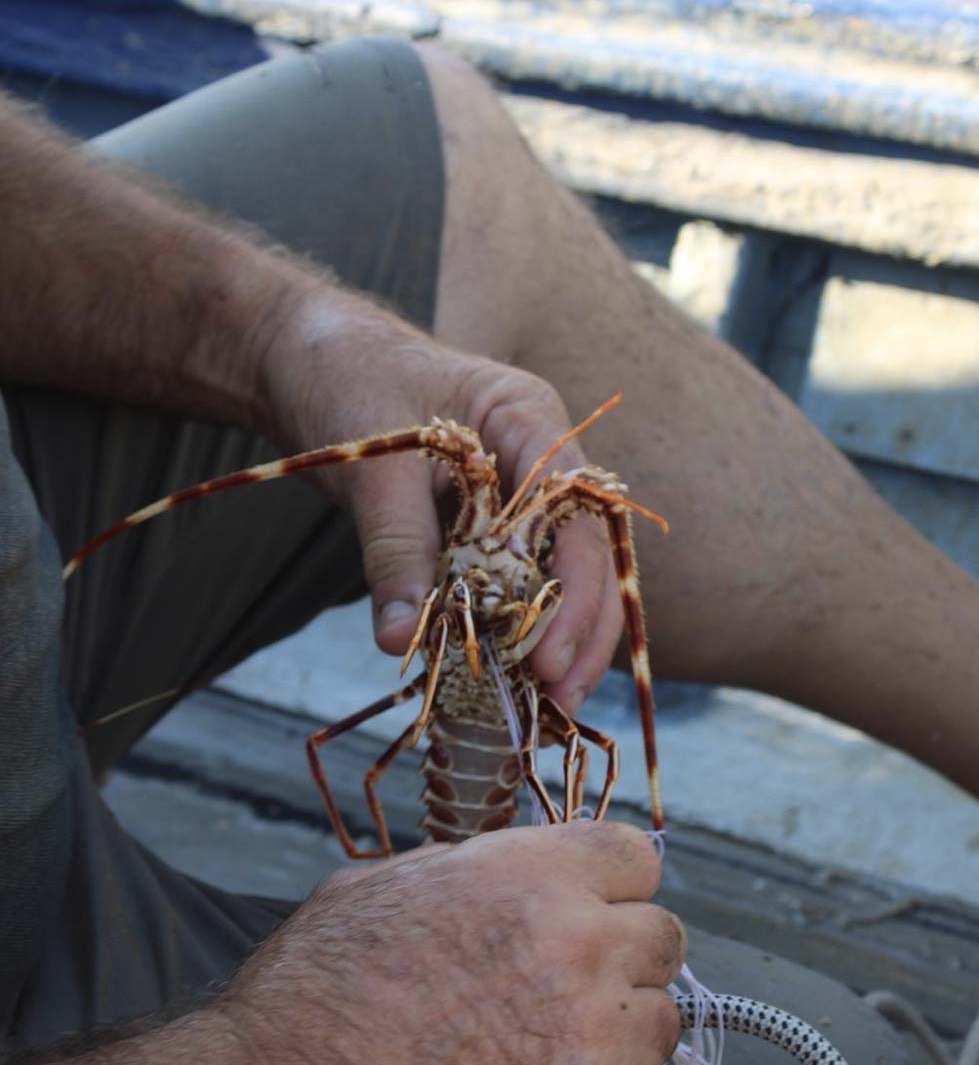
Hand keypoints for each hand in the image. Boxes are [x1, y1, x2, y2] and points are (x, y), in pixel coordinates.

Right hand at [221, 822, 682, 1064]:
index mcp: (531, 872)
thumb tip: (506, 880)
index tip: (592, 910)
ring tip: (556, 1056)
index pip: (639, 857)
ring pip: (665, 1024)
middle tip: (570, 990)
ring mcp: (594, 1032)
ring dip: (624, 1037)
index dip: (614, 885)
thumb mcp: (381, 886)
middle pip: (664, 939)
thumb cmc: (311, 991)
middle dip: (624, 960)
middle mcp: (579, 940)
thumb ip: (470, 875)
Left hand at [259, 285, 622, 709]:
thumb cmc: (345, 378)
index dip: (575, 591)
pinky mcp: (483, 526)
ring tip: (549, 709)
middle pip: (588, 554)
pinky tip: (510, 680)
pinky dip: (511, 630)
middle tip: (560, 701)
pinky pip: (511, 583)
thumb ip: (394, 547)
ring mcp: (516, 494)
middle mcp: (539, 459)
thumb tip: (403, 639)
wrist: (305, 355)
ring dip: (559, 640)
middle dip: (583, 631)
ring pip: (561, 575)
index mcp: (529, 420)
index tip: (548, 657)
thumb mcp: (373, 464)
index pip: (580, 514)